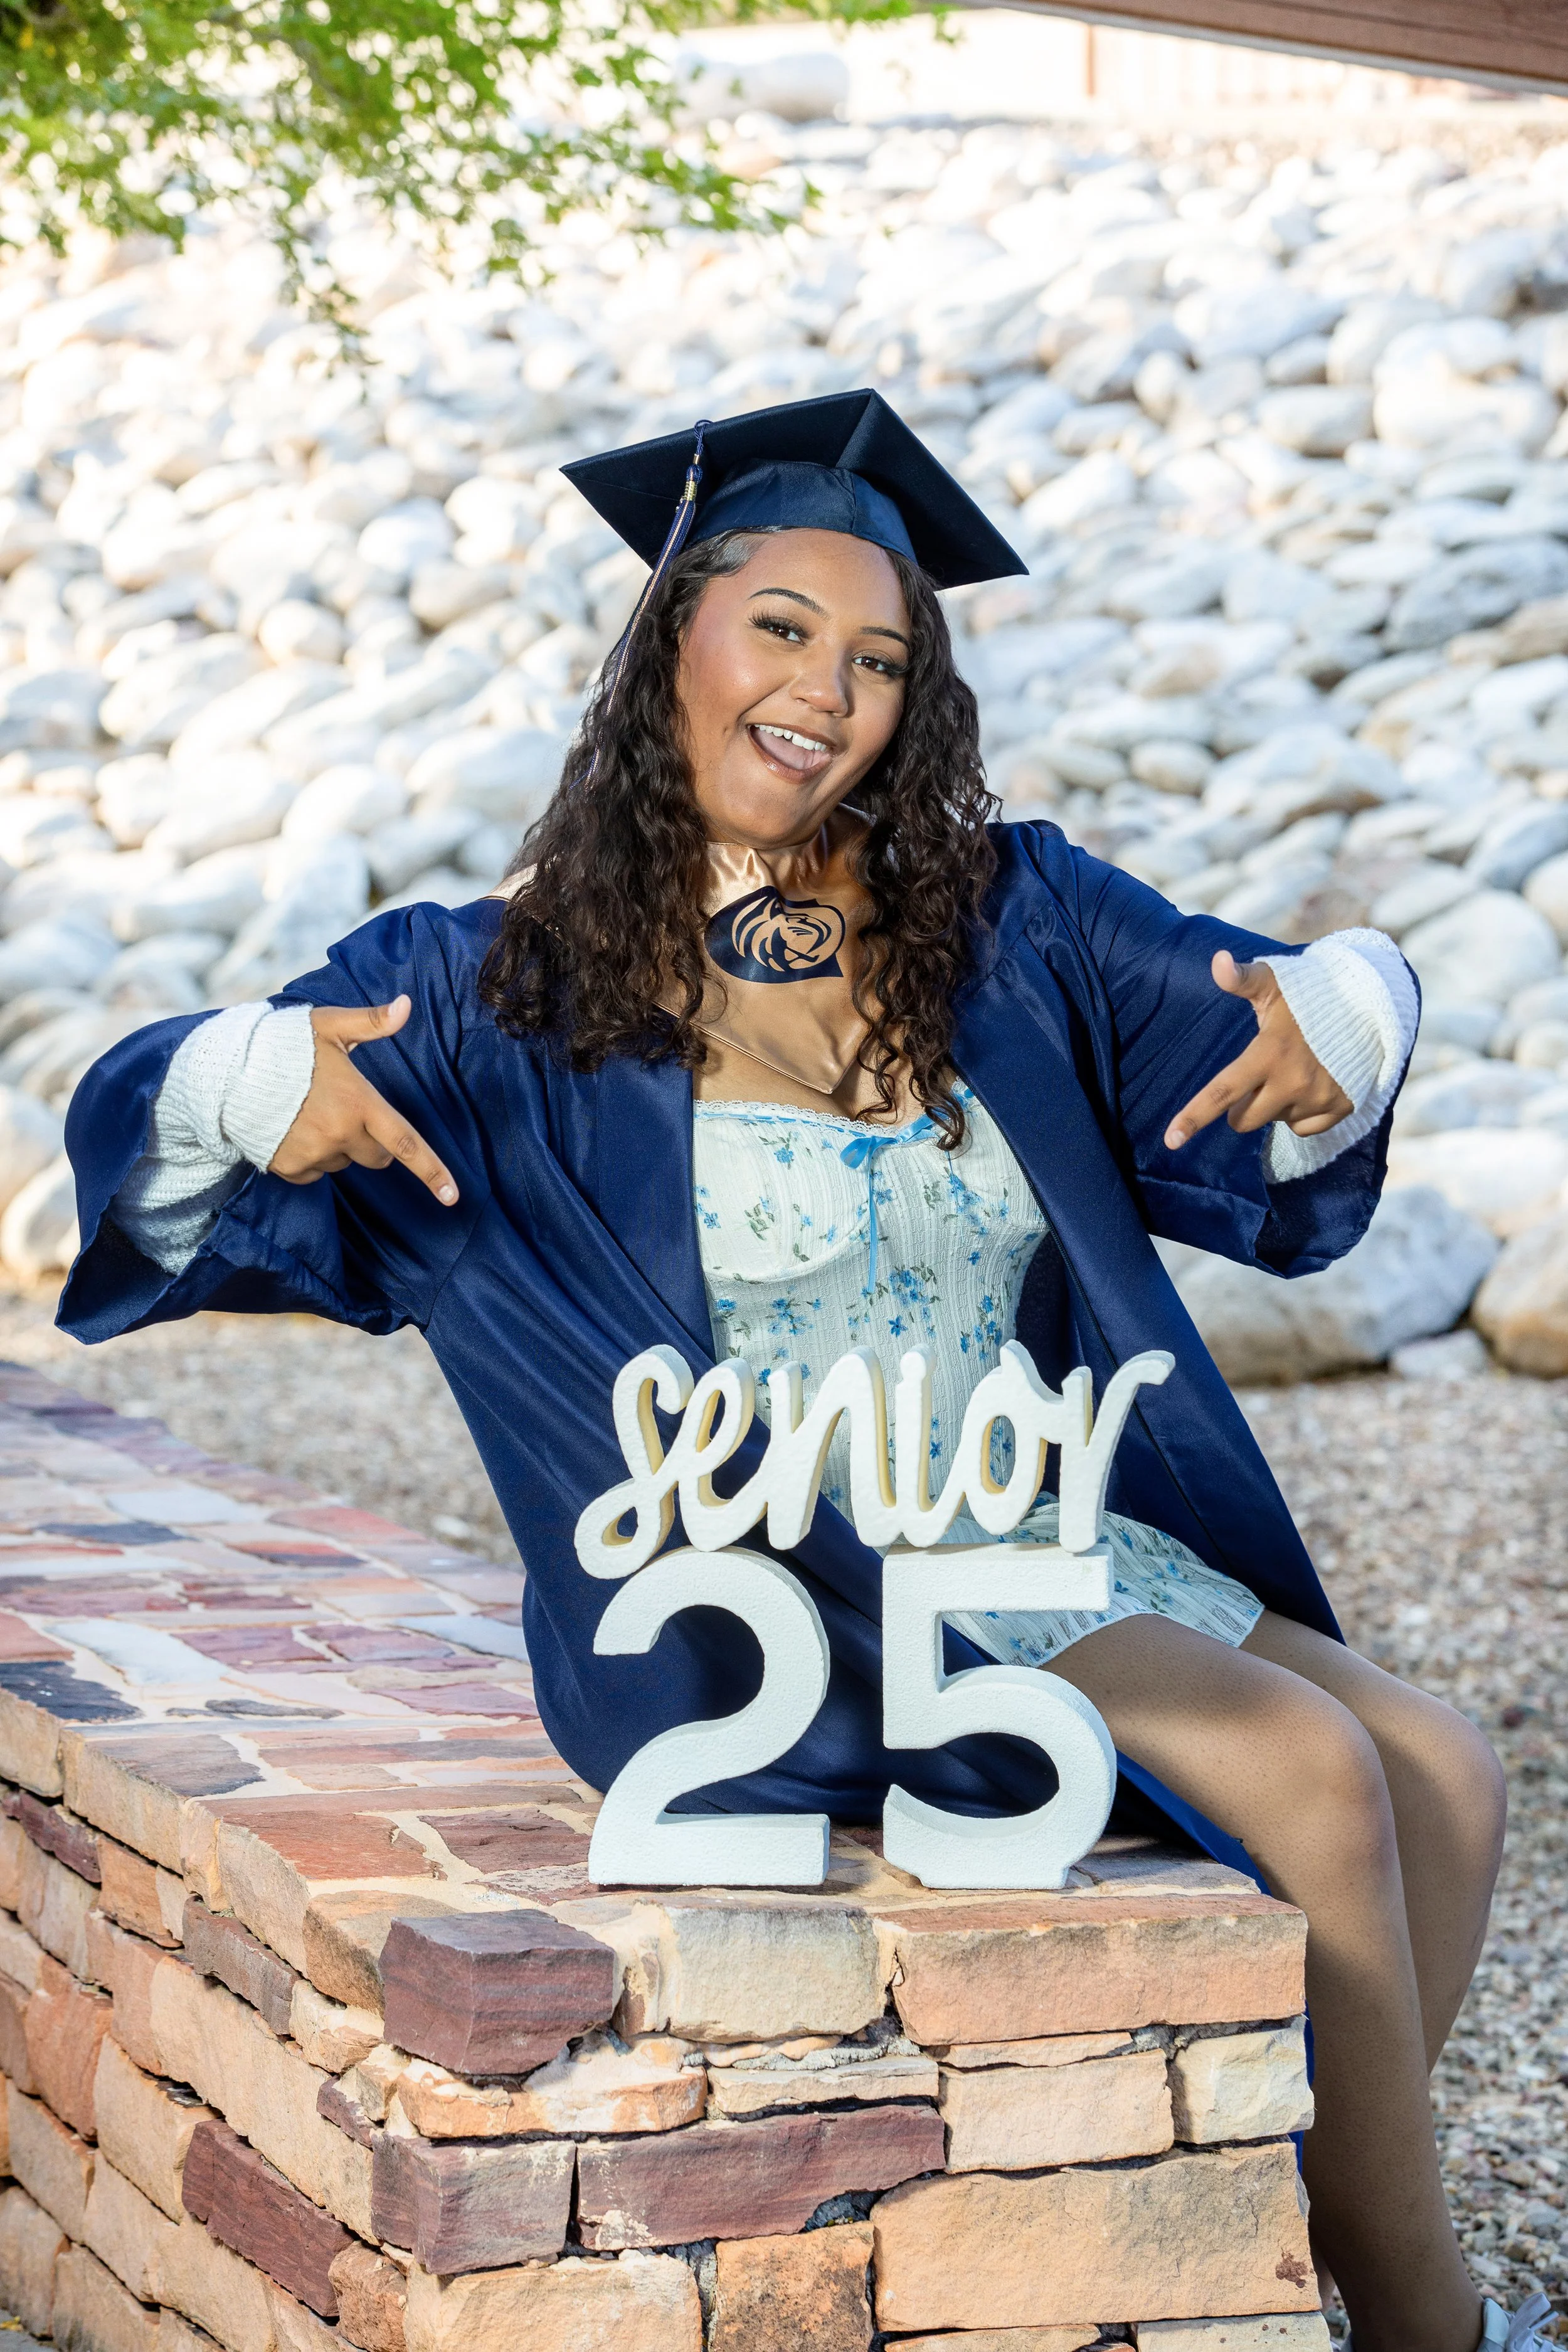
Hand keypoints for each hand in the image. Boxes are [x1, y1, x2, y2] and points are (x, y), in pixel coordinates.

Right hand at [269, 996, 458, 1204]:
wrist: (225, 1075)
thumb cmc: (281, 1045)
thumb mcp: (328, 1027)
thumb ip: (370, 1022)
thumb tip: (406, 1005)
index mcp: (359, 1103)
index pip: (406, 1144)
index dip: (433, 1172)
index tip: (453, 1197)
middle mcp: (340, 1134)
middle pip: (377, 1157)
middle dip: (371, 1141)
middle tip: (343, 1110)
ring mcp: (314, 1154)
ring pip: (343, 1162)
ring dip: (336, 1145)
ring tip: (306, 1112)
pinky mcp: (290, 1169)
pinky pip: (314, 1171)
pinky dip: (309, 1155)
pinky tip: (290, 1128)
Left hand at [1164, 951, 1351, 1151]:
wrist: (1370, 1006)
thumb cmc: (1311, 993)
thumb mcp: (1274, 983)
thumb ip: (1242, 978)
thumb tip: (1217, 961)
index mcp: (1268, 1054)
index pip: (1222, 1092)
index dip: (1193, 1117)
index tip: (1171, 1140)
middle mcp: (1292, 1083)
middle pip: (1243, 1119)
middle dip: (1241, 1106)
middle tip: (1256, 1076)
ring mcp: (1318, 1098)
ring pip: (1276, 1121)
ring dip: (1275, 1104)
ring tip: (1293, 1070)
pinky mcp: (1340, 1108)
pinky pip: (1304, 1128)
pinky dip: (1302, 1113)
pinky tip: (1311, 1085)